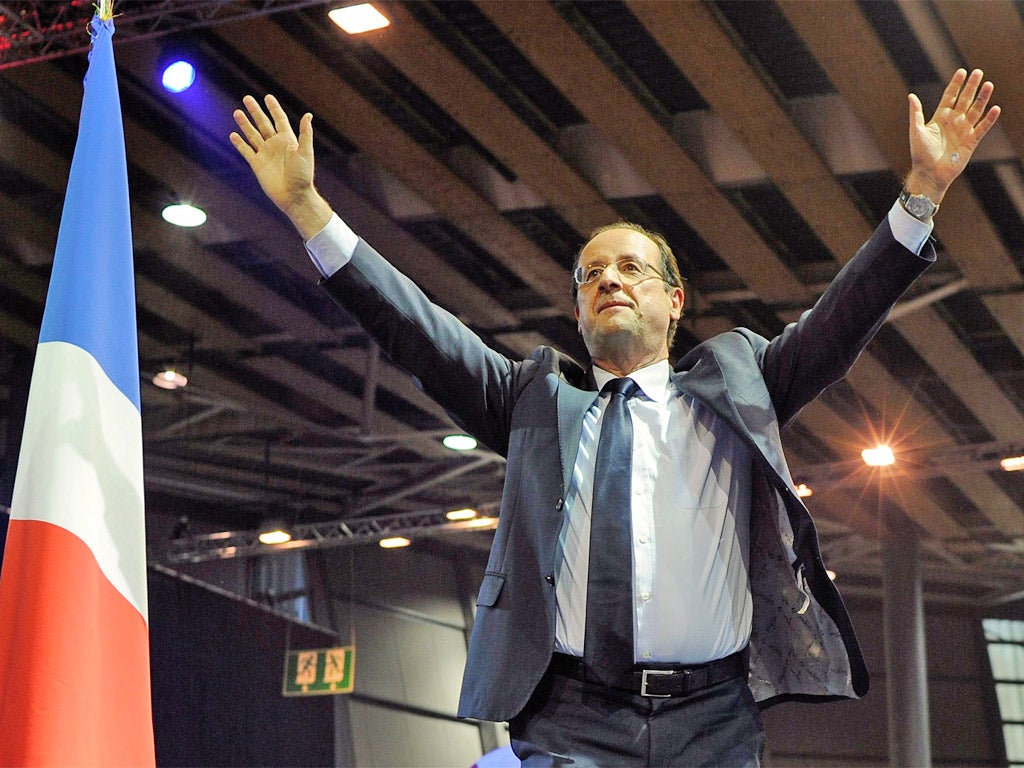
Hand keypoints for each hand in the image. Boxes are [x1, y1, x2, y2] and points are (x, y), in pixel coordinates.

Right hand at [230, 94, 331, 238]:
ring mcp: (265, 154)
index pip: (279, 120)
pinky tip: (233, 135)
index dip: (274, 108)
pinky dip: (239, 143)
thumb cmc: (303, 176)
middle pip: (263, 124)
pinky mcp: (257, 165)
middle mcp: (275, 145)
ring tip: (237, 112)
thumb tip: (308, 115)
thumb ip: (305, 134)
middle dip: (255, 111)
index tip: (267, 97)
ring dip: (245, 124)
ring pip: (252, 135)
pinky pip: (246, 151)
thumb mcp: (305, 153)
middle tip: (247, 98)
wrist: (294, 196)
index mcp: (288, 140)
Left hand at [906, 69, 999, 203]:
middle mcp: (953, 122)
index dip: (956, 84)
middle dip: (972, 87)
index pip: (950, 96)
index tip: (962, 72)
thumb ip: (916, 114)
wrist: (929, 174)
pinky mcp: (971, 141)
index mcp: (940, 118)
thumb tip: (911, 96)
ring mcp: (963, 130)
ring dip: (982, 98)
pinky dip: (989, 119)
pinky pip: (982, 128)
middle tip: (978, 73)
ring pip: (975, 110)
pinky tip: (995, 108)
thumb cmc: (920, 154)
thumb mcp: (916, 132)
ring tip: (988, 85)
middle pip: (965, 100)